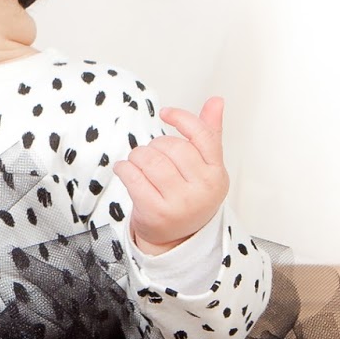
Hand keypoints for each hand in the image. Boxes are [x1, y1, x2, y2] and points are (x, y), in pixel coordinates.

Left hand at [112, 97, 227, 254]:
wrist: (178, 237)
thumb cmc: (190, 195)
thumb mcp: (205, 167)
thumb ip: (209, 133)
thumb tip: (216, 101)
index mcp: (216, 173)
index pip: (202, 136)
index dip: (182, 119)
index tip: (165, 113)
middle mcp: (202, 188)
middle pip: (170, 146)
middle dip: (154, 145)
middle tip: (151, 155)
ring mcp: (180, 202)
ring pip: (149, 159)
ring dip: (136, 156)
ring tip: (138, 164)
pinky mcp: (156, 211)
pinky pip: (132, 177)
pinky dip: (123, 169)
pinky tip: (125, 171)